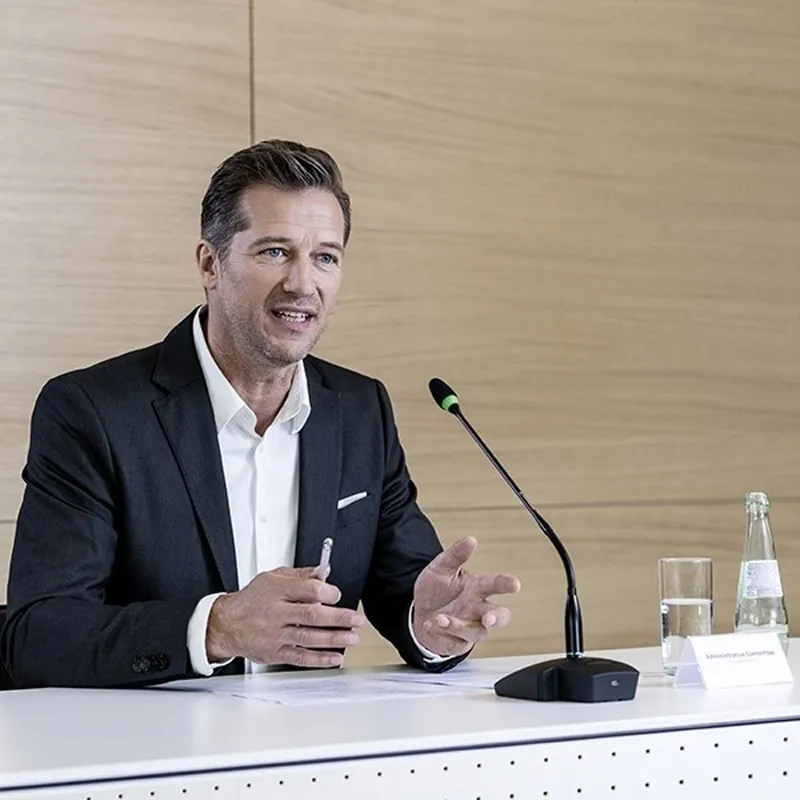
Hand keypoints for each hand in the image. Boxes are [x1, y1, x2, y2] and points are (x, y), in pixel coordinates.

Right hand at [206, 566, 366, 667]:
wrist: (226, 624)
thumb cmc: (252, 600)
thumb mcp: (273, 578)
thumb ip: (301, 575)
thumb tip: (324, 572)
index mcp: (277, 591)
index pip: (306, 590)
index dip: (326, 592)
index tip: (337, 594)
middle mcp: (276, 613)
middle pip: (311, 615)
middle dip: (338, 618)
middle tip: (356, 619)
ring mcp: (275, 635)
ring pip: (308, 638)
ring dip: (333, 639)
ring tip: (352, 638)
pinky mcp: (275, 653)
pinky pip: (300, 657)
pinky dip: (319, 659)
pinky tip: (335, 658)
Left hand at [412, 536, 520, 657]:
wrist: (419, 611)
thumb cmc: (437, 588)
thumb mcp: (440, 568)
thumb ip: (455, 555)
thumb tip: (471, 540)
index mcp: (477, 587)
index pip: (496, 584)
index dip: (506, 584)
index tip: (515, 584)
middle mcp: (478, 608)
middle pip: (500, 615)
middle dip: (497, 618)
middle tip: (488, 618)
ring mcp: (470, 627)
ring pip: (477, 632)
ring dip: (459, 626)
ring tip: (440, 618)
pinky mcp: (458, 642)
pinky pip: (456, 642)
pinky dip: (444, 634)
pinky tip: (431, 624)